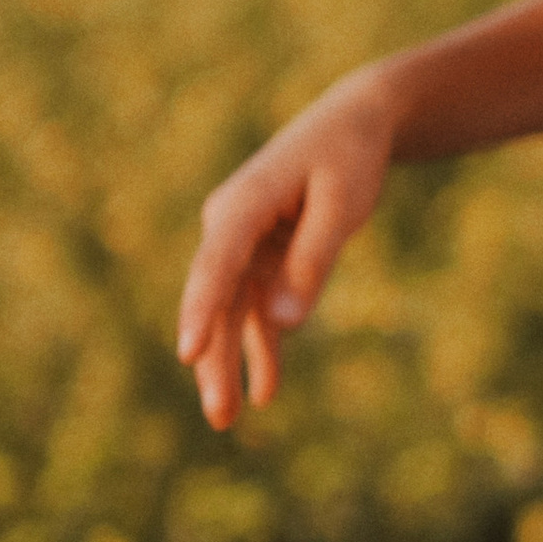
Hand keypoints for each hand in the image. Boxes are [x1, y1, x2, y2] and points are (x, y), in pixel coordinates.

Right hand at [176, 72, 395, 429]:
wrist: (354, 122)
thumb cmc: (349, 156)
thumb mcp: (343, 205)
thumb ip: (313, 262)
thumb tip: (282, 324)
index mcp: (244, 203)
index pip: (217, 265)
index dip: (202, 312)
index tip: (188, 353)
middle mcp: (230, 224)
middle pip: (217, 299)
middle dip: (215, 359)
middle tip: (219, 416)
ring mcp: (242, 243)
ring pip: (231, 311)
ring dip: (231, 362)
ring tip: (228, 419)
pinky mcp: (262, 255)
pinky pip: (256, 308)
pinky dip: (263, 346)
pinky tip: (266, 391)